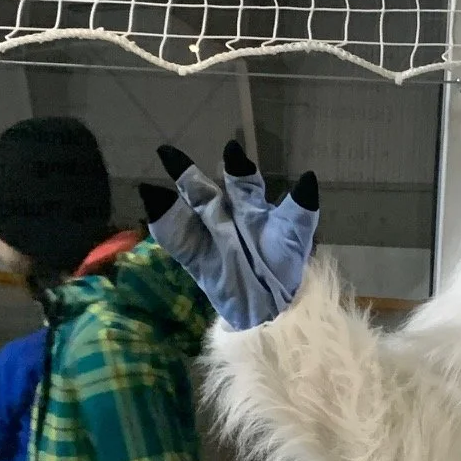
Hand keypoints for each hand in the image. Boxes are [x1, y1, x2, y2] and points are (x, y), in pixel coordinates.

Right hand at [138, 140, 318, 330]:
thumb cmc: (284, 268)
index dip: (236, 168)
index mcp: (252, 208)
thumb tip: (309, 179)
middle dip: (187, 173)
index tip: (231, 152)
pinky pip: (174, 237)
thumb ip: (300, 207)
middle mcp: (226, 216)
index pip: (242, 182)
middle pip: (205, 191)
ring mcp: (207, 236)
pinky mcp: (192, 256)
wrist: (271, 308)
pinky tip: (151, 199)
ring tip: (157, 178)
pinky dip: (162, 219)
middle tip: (169, 153)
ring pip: (187, 209)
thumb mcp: (294, 236)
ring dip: (172, 194)